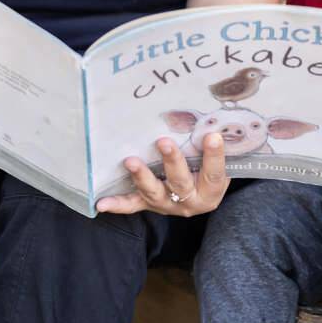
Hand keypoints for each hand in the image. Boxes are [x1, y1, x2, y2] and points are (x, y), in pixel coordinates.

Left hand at [95, 134, 230, 216]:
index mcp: (211, 192)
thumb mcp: (220, 160)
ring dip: (141, 177)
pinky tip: (101, 203)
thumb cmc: (209, 169)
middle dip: (172, 162)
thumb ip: (215, 144)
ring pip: (154, 193)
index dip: (214, 157)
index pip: (214, 175)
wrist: (200, 194)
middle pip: (180, 183)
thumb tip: (215, 118)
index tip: (213, 136)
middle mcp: (189, 201)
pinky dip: (117, 204)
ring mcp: (167, 204)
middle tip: (163, 142)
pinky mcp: (149, 204)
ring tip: (131, 162)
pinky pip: (132, 204)